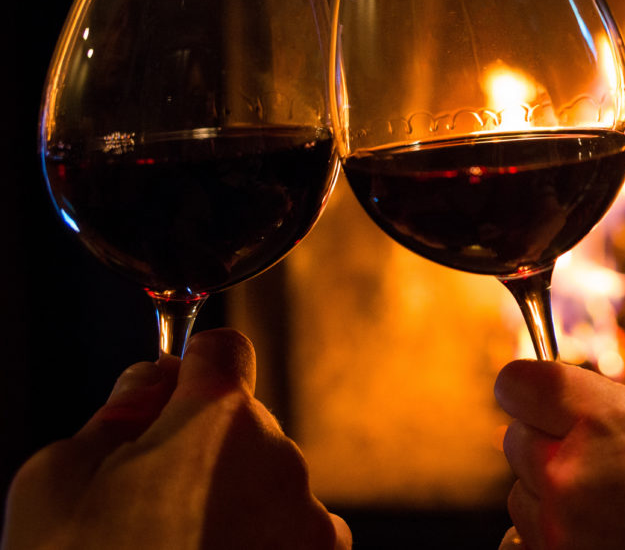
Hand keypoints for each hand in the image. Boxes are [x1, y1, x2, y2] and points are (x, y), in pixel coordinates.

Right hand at [2, 329, 349, 549]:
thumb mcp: (54, 484)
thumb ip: (115, 414)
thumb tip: (151, 384)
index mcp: (217, 419)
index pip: (222, 352)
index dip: (189, 371)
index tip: (168, 399)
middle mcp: (282, 458)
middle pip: (245, 425)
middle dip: (205, 449)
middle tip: (148, 505)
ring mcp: (311, 519)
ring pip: (269, 481)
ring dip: (235, 501)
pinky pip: (292, 531)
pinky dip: (260, 544)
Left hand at [494, 360, 624, 549]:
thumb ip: (597, 409)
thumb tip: (544, 402)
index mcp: (598, 418)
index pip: (514, 383)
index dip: (528, 391)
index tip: (542, 401)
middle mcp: (568, 470)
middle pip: (515, 439)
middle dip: (546, 444)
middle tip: (603, 461)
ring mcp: (560, 528)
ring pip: (521, 494)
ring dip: (550, 494)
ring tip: (616, 506)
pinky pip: (528, 540)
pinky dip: (552, 536)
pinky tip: (603, 535)